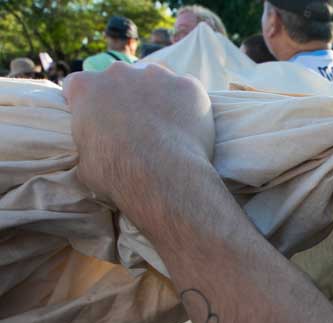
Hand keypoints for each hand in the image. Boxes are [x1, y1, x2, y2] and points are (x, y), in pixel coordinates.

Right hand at [63, 63, 214, 219]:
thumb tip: (92, 156)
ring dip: (158, 96)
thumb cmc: (117, 174)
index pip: (78, 86)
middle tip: (137, 126)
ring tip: (166, 127)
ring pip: (156, 79)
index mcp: (85, 88)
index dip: (87, 103)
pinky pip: (186, 90)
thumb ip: (88, 148)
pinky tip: (189, 127)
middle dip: (126, 98)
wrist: (162, 175)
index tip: (97, 119)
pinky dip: (187, 104)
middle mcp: (118, 72)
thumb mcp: (85, 166)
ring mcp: (156, 75)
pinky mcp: (187, 85)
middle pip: (120, 78)